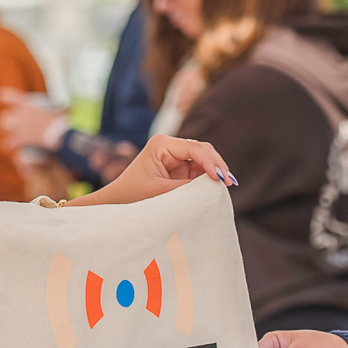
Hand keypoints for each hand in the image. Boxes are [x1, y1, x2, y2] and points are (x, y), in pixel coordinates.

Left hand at [0, 86, 66, 151]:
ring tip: (9, 139)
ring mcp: (19, 126)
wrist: (60, 132)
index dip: (4, 96)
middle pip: (4, 116)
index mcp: (28, 103)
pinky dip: (10, 145)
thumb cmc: (63, 119)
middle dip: (6, 121)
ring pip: (4, 127)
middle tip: (10, 126)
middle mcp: (20, 114)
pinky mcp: (21, 138)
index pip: (10, 97)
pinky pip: (9, 142)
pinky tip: (12, 148)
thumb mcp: (61, 108)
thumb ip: (59, 107)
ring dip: (7, 133)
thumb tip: (71, 108)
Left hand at [84, 136, 233, 205]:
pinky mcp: (180, 168)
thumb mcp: (159, 192)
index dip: (210, 162)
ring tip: (227, 186)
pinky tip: (218, 187)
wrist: (117, 203)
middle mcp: (170, 146)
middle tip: (230, 182)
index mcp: (161, 144)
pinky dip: (209, 179)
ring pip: (204, 160)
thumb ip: (186, 188)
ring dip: (215, 172)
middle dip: (217, 165)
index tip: (220, 178)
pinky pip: (200, 171)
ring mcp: (176, 156)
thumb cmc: (132, 195)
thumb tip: (212, 186)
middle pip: (203, 150)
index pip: (194, 148)